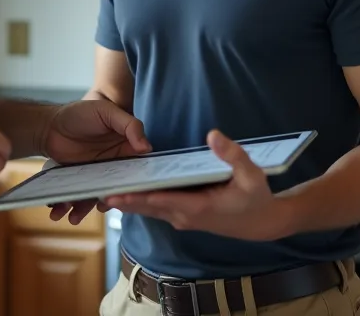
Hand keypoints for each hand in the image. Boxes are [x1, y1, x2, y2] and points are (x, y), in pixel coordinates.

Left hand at [42, 99, 150, 225]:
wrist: (49, 124)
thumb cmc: (80, 113)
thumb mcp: (107, 112)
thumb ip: (129, 125)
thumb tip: (147, 147)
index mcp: (127, 148)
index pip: (139, 169)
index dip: (138, 183)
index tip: (132, 196)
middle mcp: (115, 165)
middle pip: (118, 188)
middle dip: (111, 201)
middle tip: (101, 209)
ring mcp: (97, 175)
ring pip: (96, 197)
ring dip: (84, 209)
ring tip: (73, 218)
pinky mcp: (80, 182)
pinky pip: (79, 197)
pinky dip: (69, 206)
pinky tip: (60, 212)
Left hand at [103, 130, 290, 241]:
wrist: (263, 223)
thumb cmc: (257, 199)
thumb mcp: (252, 175)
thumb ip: (232, 155)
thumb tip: (212, 135)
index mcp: (197, 208)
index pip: (159, 201)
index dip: (136, 196)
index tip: (114, 193)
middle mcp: (185, 216)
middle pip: (146, 207)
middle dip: (122, 200)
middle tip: (95, 192)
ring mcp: (183, 218)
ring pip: (148, 210)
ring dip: (127, 202)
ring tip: (101, 192)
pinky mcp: (184, 216)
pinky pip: (156, 209)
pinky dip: (139, 203)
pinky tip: (124, 194)